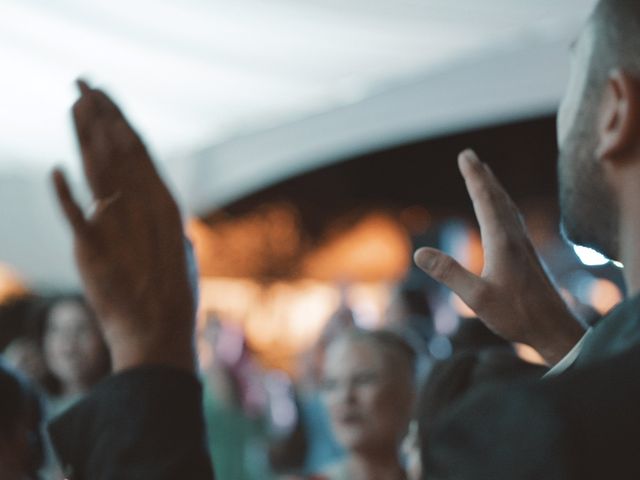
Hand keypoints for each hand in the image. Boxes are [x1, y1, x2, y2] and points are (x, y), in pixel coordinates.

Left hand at [52, 80, 195, 372]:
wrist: (159, 332)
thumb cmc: (175, 298)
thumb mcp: (183, 256)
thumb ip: (176, 234)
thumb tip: (178, 226)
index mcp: (166, 205)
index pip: (140, 151)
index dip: (121, 120)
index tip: (107, 98)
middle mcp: (144, 206)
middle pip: (118, 150)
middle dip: (100, 113)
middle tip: (83, 84)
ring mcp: (120, 226)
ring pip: (98, 170)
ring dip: (83, 135)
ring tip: (73, 105)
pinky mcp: (94, 249)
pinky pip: (76, 215)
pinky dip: (65, 193)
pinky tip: (56, 170)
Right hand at [414, 150, 584, 364]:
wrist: (554, 328)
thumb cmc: (517, 315)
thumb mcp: (476, 297)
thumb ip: (448, 273)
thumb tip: (419, 253)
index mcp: (502, 241)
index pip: (484, 200)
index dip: (473, 177)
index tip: (464, 155)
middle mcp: (515, 237)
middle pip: (497, 197)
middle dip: (482, 175)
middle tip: (470, 156)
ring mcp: (523, 245)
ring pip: (507, 207)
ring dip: (494, 188)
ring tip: (486, 175)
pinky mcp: (527, 255)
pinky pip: (512, 219)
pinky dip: (502, 205)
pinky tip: (502, 213)